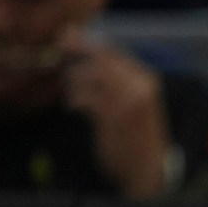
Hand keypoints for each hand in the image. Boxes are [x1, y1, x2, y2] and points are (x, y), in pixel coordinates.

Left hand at [61, 30, 171, 198]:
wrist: (148, 169)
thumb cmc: (137, 133)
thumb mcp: (133, 99)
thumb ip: (112, 75)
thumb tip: (82, 43)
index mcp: (146, 78)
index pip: (112, 50)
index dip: (85, 43)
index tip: (65, 38)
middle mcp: (139, 86)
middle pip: (98, 59)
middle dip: (74, 58)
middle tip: (60, 65)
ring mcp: (126, 102)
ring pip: (90, 76)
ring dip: (73, 81)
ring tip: (71, 95)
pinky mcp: (112, 118)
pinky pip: (85, 97)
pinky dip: (74, 99)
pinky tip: (74, 108)